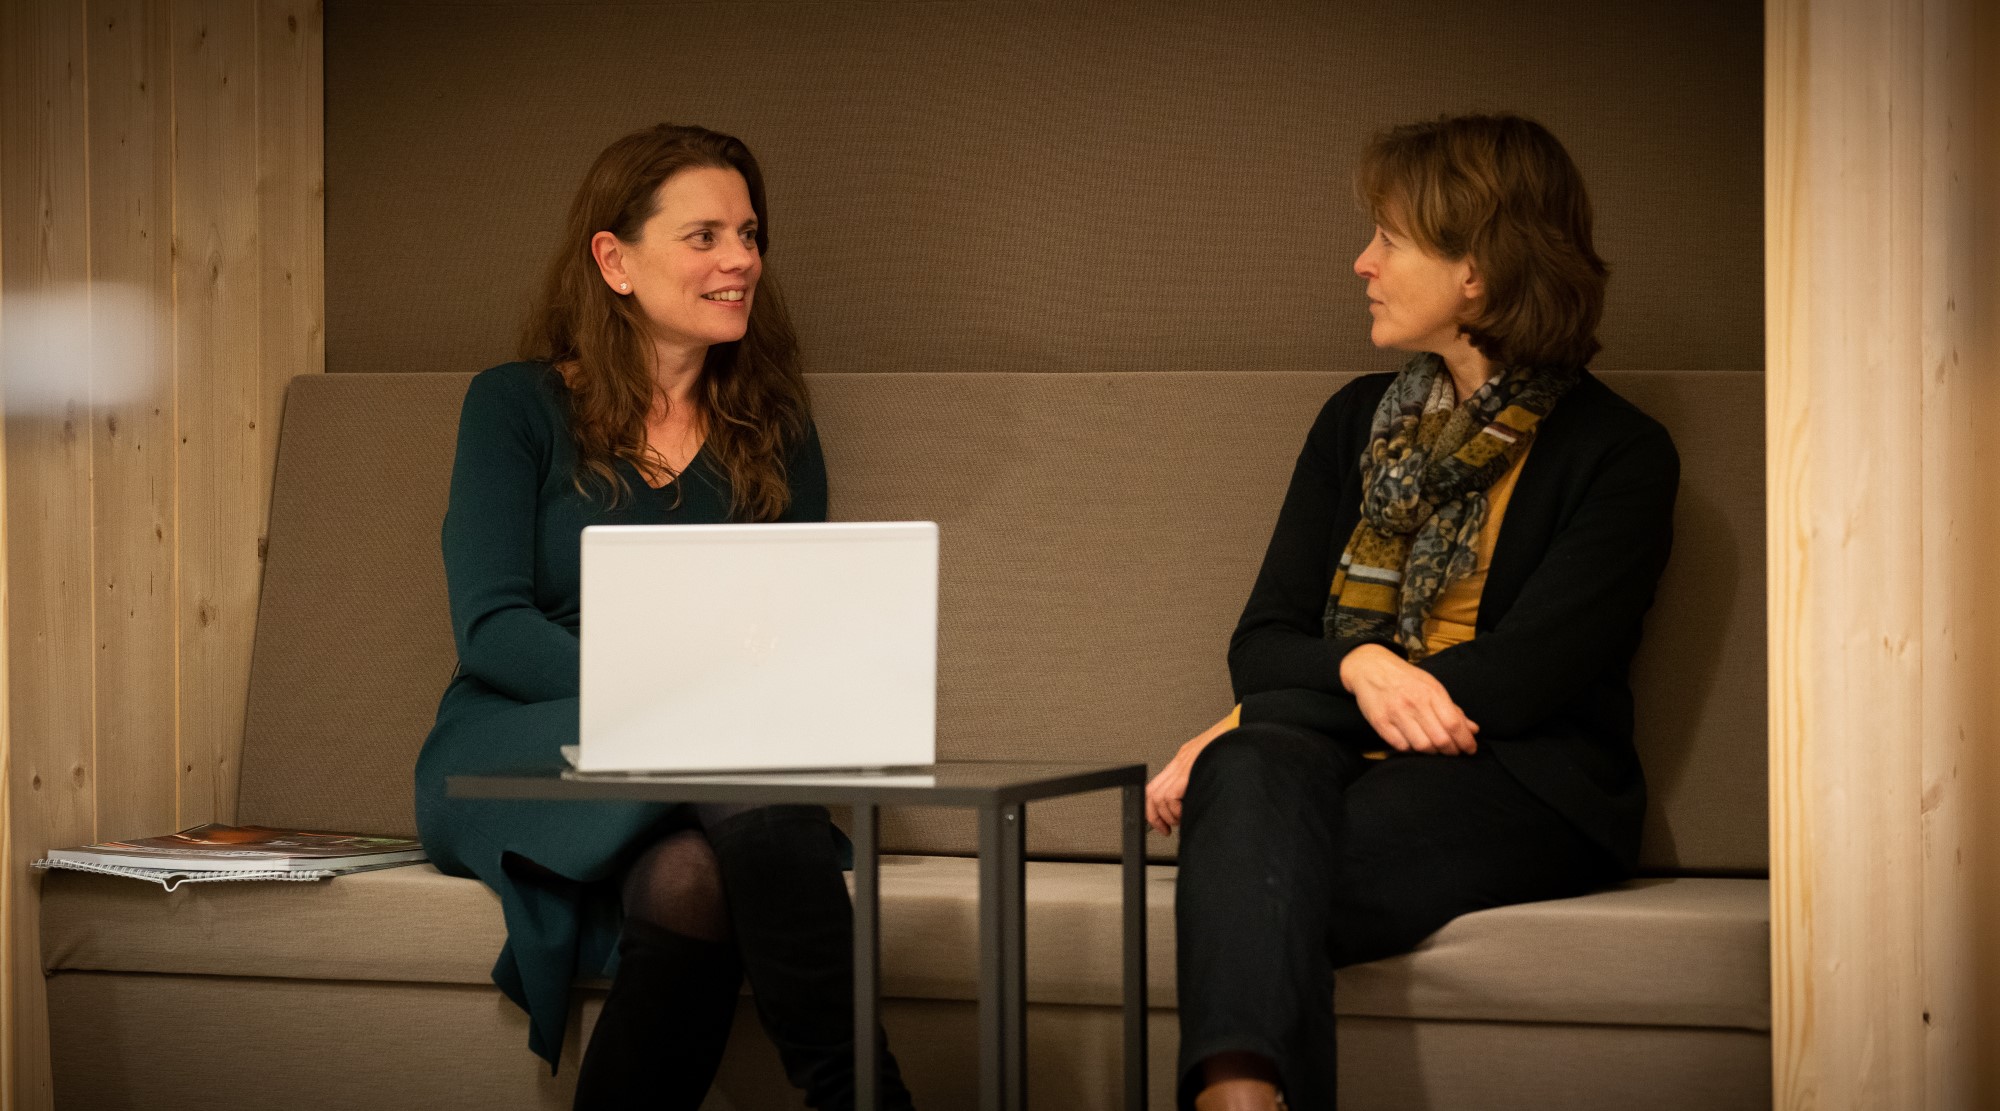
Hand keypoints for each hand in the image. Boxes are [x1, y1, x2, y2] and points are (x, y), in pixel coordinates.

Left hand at [1144, 712, 1236, 835]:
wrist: (1240, 730)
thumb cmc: (1232, 746)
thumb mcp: (1211, 762)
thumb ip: (1200, 778)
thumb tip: (1195, 803)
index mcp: (1183, 761)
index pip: (1156, 786)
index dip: (1153, 808)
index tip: (1160, 822)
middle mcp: (1179, 762)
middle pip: (1152, 793)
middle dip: (1155, 816)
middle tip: (1165, 828)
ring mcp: (1182, 765)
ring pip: (1159, 796)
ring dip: (1168, 815)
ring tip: (1180, 821)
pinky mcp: (1189, 770)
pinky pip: (1170, 795)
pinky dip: (1175, 809)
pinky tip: (1186, 812)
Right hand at [1340, 644, 1479, 755]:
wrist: (1371, 667)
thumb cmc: (1406, 679)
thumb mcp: (1432, 686)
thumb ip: (1453, 709)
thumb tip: (1473, 729)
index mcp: (1431, 692)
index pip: (1454, 724)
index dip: (1465, 741)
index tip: (1470, 749)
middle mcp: (1414, 702)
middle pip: (1440, 739)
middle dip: (1451, 750)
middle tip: (1453, 752)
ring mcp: (1396, 713)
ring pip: (1422, 746)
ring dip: (1432, 752)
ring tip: (1435, 749)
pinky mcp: (1380, 722)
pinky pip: (1401, 746)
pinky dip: (1411, 750)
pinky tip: (1414, 744)